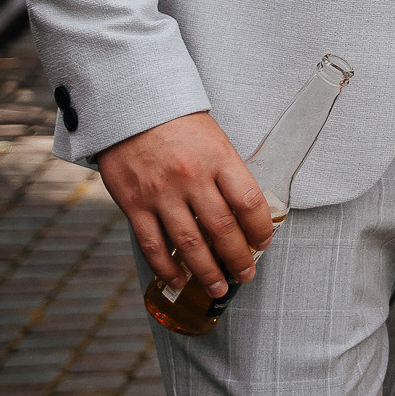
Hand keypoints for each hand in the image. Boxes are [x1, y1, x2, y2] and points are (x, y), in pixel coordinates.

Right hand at [97, 111, 276, 298]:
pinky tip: (179, 280)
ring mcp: (161, 194)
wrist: (130, 108)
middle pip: (222, 229)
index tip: (264, 243)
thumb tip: (245, 212)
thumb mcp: (214, 139)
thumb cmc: (178, 123)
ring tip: (218, 287)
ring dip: (207, 271)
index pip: (249, 202)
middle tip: (247, 274)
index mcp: (219, 159)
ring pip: (189, 244)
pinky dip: (167, 268)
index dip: (260, 229)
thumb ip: (227, 173)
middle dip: (238, 258)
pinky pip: (153, 245)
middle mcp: (192, 178)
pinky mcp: (134, 205)